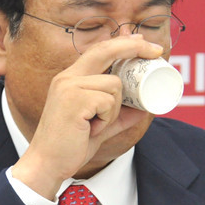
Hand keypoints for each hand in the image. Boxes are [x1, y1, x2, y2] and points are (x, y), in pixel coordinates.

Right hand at [11, 34, 162, 199]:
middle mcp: (68, 77)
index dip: (123, 43)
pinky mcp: (75, 100)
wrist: (47, 164)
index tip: (142, 40)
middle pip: (106, 51)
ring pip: (114, 85)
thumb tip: (144, 109)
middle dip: (134, 46)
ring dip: (114, 109)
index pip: (98, 51)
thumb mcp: (100, 127)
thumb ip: (118, 117)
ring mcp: (70, 86)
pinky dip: (107, 118)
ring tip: (95, 125)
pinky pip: (109, 102)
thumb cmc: (70, 146)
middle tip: (157, 51)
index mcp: (70, 78)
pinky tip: (91, 129)